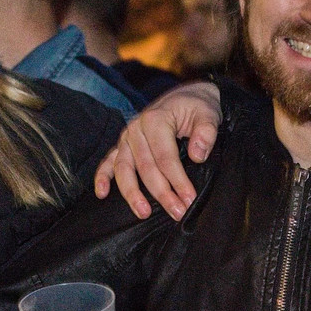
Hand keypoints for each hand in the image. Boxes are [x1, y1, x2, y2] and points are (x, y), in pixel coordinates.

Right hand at [94, 81, 222, 219]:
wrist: (186, 97)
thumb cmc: (197, 108)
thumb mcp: (209, 114)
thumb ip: (206, 132)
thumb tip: (197, 154)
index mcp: (156, 119)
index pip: (166, 157)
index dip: (178, 180)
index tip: (189, 199)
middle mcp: (136, 128)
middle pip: (146, 167)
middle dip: (162, 193)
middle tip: (177, 213)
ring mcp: (127, 137)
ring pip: (124, 168)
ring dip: (132, 193)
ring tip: (144, 213)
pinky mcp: (123, 145)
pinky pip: (108, 161)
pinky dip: (102, 177)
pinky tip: (102, 194)